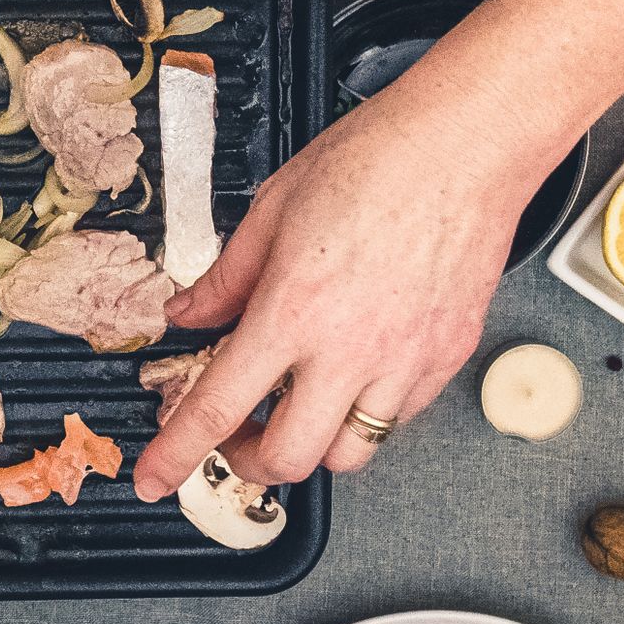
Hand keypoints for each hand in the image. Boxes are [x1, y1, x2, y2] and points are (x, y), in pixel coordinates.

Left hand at [132, 70, 559, 495]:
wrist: (466, 145)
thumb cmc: (379, 159)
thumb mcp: (273, 208)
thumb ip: (226, 276)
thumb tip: (190, 313)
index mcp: (293, 311)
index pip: (218, 407)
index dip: (177, 454)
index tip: (156, 478)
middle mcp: (350, 350)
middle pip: (289, 459)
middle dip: (248, 461)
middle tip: (235, 437)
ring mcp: (405, 362)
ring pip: (350, 454)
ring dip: (313, 444)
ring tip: (299, 407)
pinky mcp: (446, 359)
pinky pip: (398, 420)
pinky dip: (366, 415)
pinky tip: (353, 376)